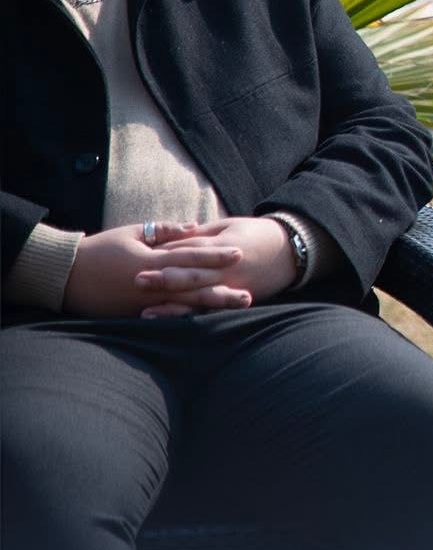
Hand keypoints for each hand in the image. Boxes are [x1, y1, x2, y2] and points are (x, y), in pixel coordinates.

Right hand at [62, 222, 247, 318]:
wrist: (64, 275)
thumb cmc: (100, 249)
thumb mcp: (131, 233)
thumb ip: (164, 231)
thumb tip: (195, 227)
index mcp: (150, 260)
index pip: (189, 257)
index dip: (215, 256)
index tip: (239, 253)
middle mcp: (150, 284)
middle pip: (192, 287)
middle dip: (221, 290)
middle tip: (250, 293)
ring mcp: (142, 303)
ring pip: (183, 306)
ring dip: (210, 308)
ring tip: (235, 308)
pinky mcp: (134, 316)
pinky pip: (165, 319)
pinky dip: (187, 320)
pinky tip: (206, 322)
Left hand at [131, 216, 299, 317]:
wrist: (293, 251)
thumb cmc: (258, 234)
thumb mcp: (230, 226)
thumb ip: (203, 233)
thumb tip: (175, 236)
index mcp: (223, 246)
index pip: (190, 249)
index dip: (165, 252)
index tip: (140, 255)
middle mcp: (227, 269)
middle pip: (191, 275)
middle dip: (164, 279)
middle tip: (137, 280)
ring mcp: (233, 286)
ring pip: (199, 298)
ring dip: (173, 306)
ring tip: (148, 312)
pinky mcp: (238, 299)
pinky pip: (212, 311)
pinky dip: (192, 317)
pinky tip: (175, 324)